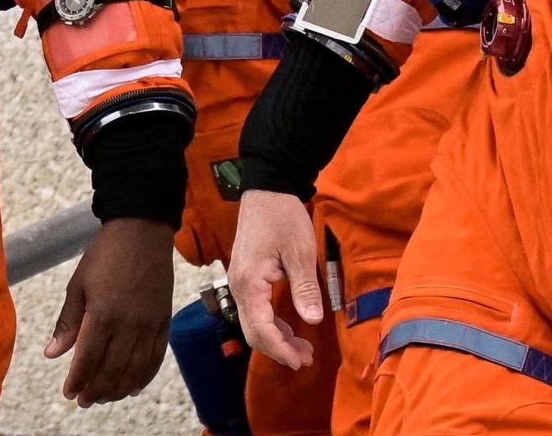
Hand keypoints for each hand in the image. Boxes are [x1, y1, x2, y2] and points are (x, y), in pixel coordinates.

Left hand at [44, 217, 175, 406]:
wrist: (142, 230)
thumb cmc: (105, 254)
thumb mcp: (78, 284)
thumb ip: (68, 322)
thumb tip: (52, 354)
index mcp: (103, 314)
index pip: (88, 359)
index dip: (78, 381)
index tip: (69, 393)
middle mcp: (129, 324)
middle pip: (112, 370)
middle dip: (96, 390)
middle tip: (84, 400)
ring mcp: (149, 324)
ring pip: (135, 369)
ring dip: (119, 389)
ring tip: (105, 397)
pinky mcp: (164, 320)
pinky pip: (156, 357)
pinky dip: (145, 376)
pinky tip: (133, 386)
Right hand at [228, 188, 322, 368]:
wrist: (268, 189)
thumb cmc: (284, 217)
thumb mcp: (300, 251)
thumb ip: (305, 287)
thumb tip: (312, 321)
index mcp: (249, 283)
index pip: (261, 328)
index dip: (280, 349)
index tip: (300, 361)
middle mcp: (239, 287)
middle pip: (253, 331)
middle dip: (278, 349)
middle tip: (305, 359)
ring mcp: (240, 283)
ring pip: (253, 323)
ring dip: (276, 339)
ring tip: (302, 349)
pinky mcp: (246, 278)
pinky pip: (255, 310)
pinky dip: (272, 324)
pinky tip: (290, 328)